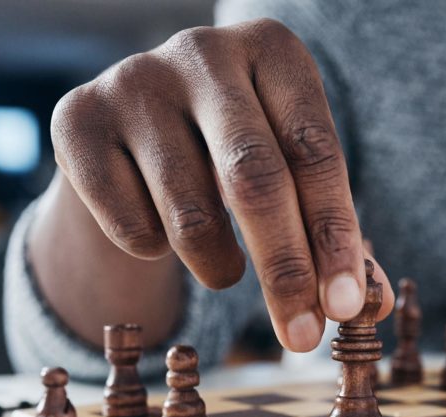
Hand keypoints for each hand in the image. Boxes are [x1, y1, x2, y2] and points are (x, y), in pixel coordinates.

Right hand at [50, 19, 393, 350]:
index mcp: (274, 50)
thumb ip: (334, 236)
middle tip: (303, 338)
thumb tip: (370, 309)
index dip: (335, 237)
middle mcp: (204, 52)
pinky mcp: (75, 119)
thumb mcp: (293, 174)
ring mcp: (134, 80)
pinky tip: (160, 229)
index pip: (315, 153)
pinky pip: (131, 225)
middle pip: (253, 178)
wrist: (137, 132)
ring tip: (225, 270)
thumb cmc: (237, 153)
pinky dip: (156, 252)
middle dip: (285, 269)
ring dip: (219, 266)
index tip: (347, 308)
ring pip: (190, 213)